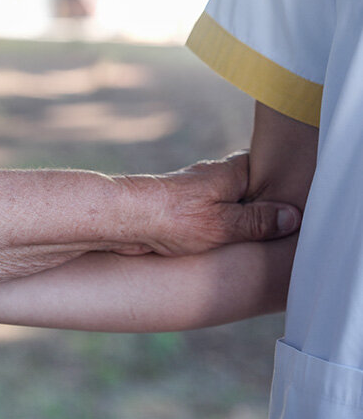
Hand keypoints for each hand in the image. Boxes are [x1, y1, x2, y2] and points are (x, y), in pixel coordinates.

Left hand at [117, 151, 300, 255]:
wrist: (124, 219)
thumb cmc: (173, 216)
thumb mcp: (225, 224)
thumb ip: (259, 222)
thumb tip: (292, 218)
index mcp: (230, 172)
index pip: (267, 172)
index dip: (281, 191)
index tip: (295, 211)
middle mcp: (214, 179)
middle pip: (248, 191)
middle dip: (259, 211)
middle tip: (276, 234)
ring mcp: (197, 195)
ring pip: (227, 207)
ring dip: (236, 223)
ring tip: (251, 244)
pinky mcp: (182, 212)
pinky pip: (209, 219)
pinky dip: (218, 231)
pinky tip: (221, 246)